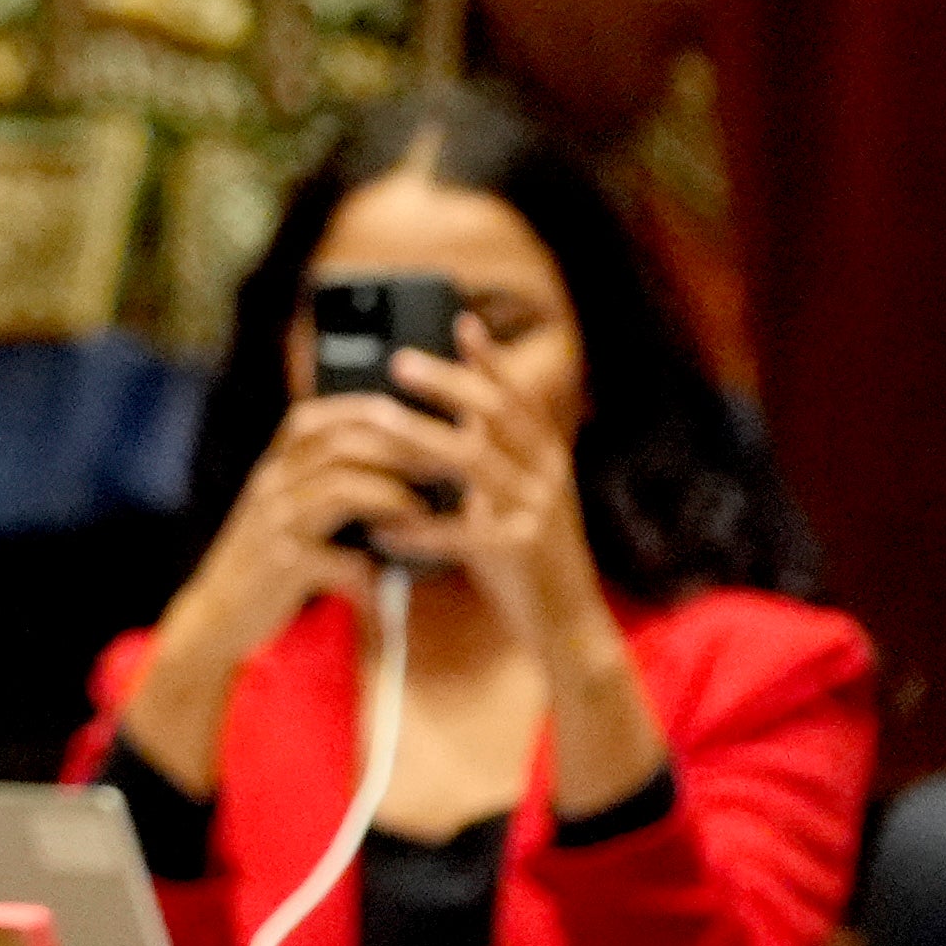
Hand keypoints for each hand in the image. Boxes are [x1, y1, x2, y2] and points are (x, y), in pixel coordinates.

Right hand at [117, 386, 440, 794]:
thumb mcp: (282, 511)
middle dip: (399, 448)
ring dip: (394, 495)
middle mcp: (269, 486)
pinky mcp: (283, 567)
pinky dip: (373, 561)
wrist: (215, 617)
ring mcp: (274, 525)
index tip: (417, 420)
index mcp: (272, 468)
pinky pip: (340, 555)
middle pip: (339, 443)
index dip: (369, 410)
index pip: (317, 417)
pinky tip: (390, 570)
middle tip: (443, 462)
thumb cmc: (265, 563)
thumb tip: (388, 463)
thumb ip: (317, 483)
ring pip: (342, 487)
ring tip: (426, 509)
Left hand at [366, 329, 610, 648]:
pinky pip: (457, 532)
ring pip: (472, 462)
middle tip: (400, 362)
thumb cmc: (530, 560)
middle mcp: (547, 476)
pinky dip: (416, 529)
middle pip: (494, 414)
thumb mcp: (520, 499)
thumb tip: (459, 416)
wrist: (568, 625)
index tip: (462, 321)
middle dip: (446, 382)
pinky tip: (381, 530)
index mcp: (548, 458)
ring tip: (376, 421)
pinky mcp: (517, 552)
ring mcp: (535, 511)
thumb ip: (495, 459)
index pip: (518, 397)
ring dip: (419, 438)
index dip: (491, 360)